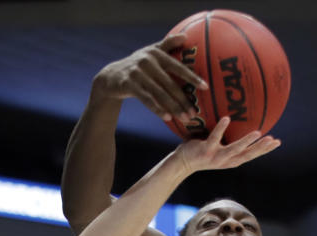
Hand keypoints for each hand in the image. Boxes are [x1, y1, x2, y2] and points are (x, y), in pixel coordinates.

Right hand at [93, 35, 207, 121]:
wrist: (111, 76)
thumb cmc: (137, 64)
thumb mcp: (150, 52)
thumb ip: (167, 44)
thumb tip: (185, 36)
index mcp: (156, 54)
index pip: (177, 67)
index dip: (192, 77)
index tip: (205, 87)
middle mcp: (147, 62)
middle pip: (169, 84)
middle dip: (183, 100)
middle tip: (194, 112)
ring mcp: (137, 73)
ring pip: (159, 94)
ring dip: (173, 108)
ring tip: (184, 118)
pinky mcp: (129, 84)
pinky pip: (146, 99)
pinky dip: (157, 109)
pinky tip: (167, 118)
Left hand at [176, 117, 280, 172]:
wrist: (182, 163)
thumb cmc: (203, 151)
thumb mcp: (220, 147)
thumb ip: (230, 139)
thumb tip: (239, 121)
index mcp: (231, 159)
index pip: (251, 155)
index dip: (264, 150)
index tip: (277, 142)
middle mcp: (226, 161)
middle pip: (247, 155)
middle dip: (261, 148)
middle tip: (273, 140)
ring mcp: (215, 157)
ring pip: (233, 150)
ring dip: (246, 142)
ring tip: (258, 132)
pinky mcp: (204, 151)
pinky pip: (213, 138)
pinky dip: (220, 129)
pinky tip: (227, 118)